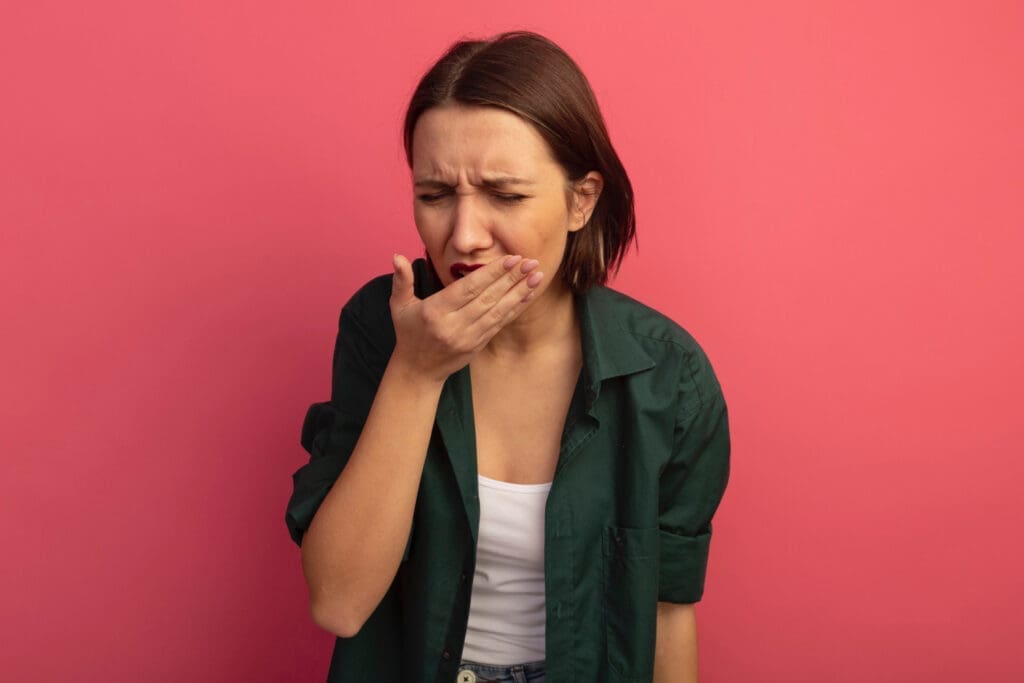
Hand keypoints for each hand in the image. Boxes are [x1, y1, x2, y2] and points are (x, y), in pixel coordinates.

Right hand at [388, 253, 542, 383]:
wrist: (418, 370)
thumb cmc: (409, 332)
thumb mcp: (399, 306)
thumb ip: (401, 280)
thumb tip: (397, 256)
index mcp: (435, 312)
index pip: (468, 289)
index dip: (491, 273)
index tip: (511, 259)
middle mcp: (453, 326)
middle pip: (488, 299)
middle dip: (512, 279)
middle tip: (531, 261)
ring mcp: (468, 337)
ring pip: (498, 312)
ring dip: (519, 293)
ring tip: (537, 276)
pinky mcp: (477, 345)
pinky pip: (499, 324)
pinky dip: (515, 309)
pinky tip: (528, 295)